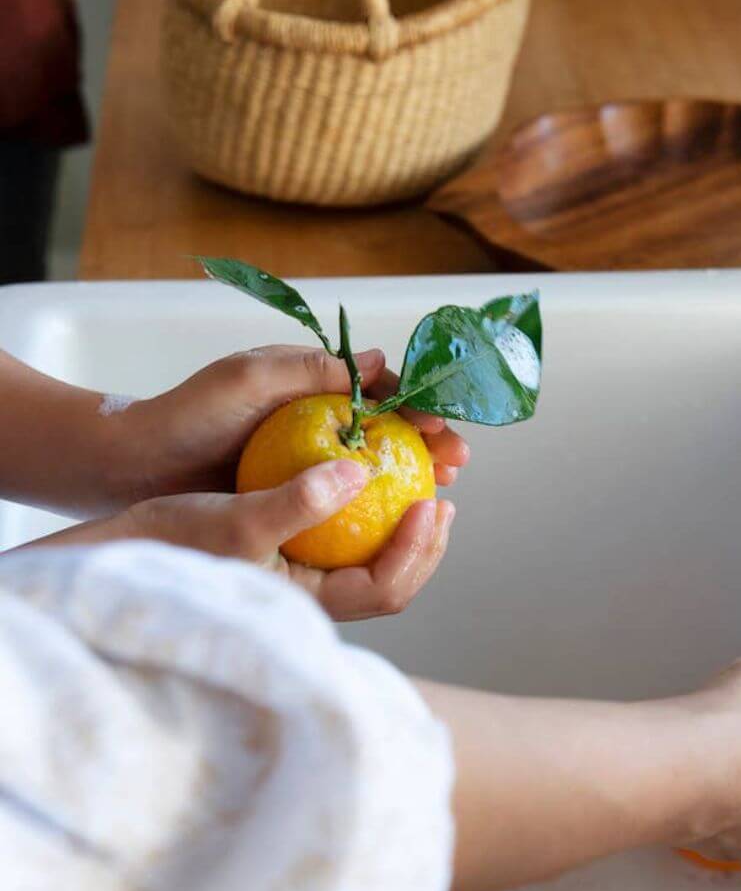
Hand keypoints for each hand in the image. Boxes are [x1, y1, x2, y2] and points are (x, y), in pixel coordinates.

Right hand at [26, 461, 454, 621]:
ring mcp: (303, 588)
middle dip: (424, 546)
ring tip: (421, 493)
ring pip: (372, 569)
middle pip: (390, 585)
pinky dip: (371, 523)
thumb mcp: (241, 516)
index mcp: (308, 605)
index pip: (386, 589)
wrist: (125, 554)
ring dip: (403, 534)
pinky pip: (348, 550)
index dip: (418, 549)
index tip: (431, 503)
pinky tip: (371, 486)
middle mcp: (312, 604)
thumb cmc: (175, 541)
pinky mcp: (290, 566)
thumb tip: (360, 474)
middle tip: (442, 499)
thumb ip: (302, 499)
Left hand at [122, 345, 469, 500]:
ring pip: (374, 468)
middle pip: (386, 431)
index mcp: (308, 388)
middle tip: (457, 464)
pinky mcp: (291, 496)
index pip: (378, 392)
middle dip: (427, 444)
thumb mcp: (248, 380)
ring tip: (443, 493)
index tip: (441, 427)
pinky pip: (344, 503)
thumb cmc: (185, 415)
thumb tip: (378, 363)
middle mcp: (313, 423)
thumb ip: (309, 370)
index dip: (416, 407)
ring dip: (411, 477)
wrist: (134, 465)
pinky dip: (376, 510)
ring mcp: (304, 463)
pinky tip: (395, 526)